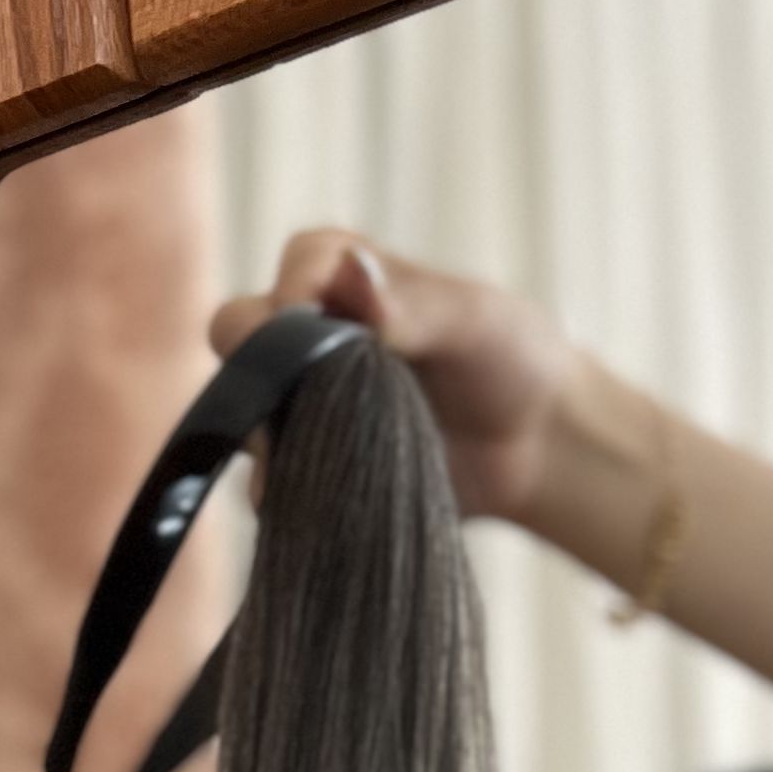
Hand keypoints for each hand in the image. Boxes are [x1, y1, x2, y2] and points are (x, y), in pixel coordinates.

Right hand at [208, 228, 579, 523]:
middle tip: (315, 407)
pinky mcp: (309, 465)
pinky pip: (267, 483)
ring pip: (243, 416)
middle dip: (261, 374)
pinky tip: (330, 498)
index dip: (287, 308)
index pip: (283, 276)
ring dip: (274, 441)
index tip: (325, 344)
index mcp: (339, 274)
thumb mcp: (473, 319)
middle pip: (236, 341)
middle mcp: (306, 333)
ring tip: (336, 457)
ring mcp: (301, 402)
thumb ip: (411, 302)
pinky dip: (287, 494)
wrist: (536, 447)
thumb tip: (351, 281)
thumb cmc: (513, 358)